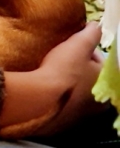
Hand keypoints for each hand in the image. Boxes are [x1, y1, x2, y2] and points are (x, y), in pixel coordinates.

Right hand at [0, 23, 104, 137]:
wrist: (41, 98)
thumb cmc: (64, 69)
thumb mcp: (78, 44)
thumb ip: (91, 33)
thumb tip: (97, 26)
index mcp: (107, 83)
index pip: (101, 61)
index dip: (86, 50)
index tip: (72, 45)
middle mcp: (100, 102)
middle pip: (90, 77)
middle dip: (78, 67)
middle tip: (63, 56)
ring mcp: (83, 114)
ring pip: (77, 90)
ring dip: (68, 80)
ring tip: (53, 69)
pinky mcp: (66, 121)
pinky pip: (65, 101)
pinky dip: (59, 92)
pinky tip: (47, 84)